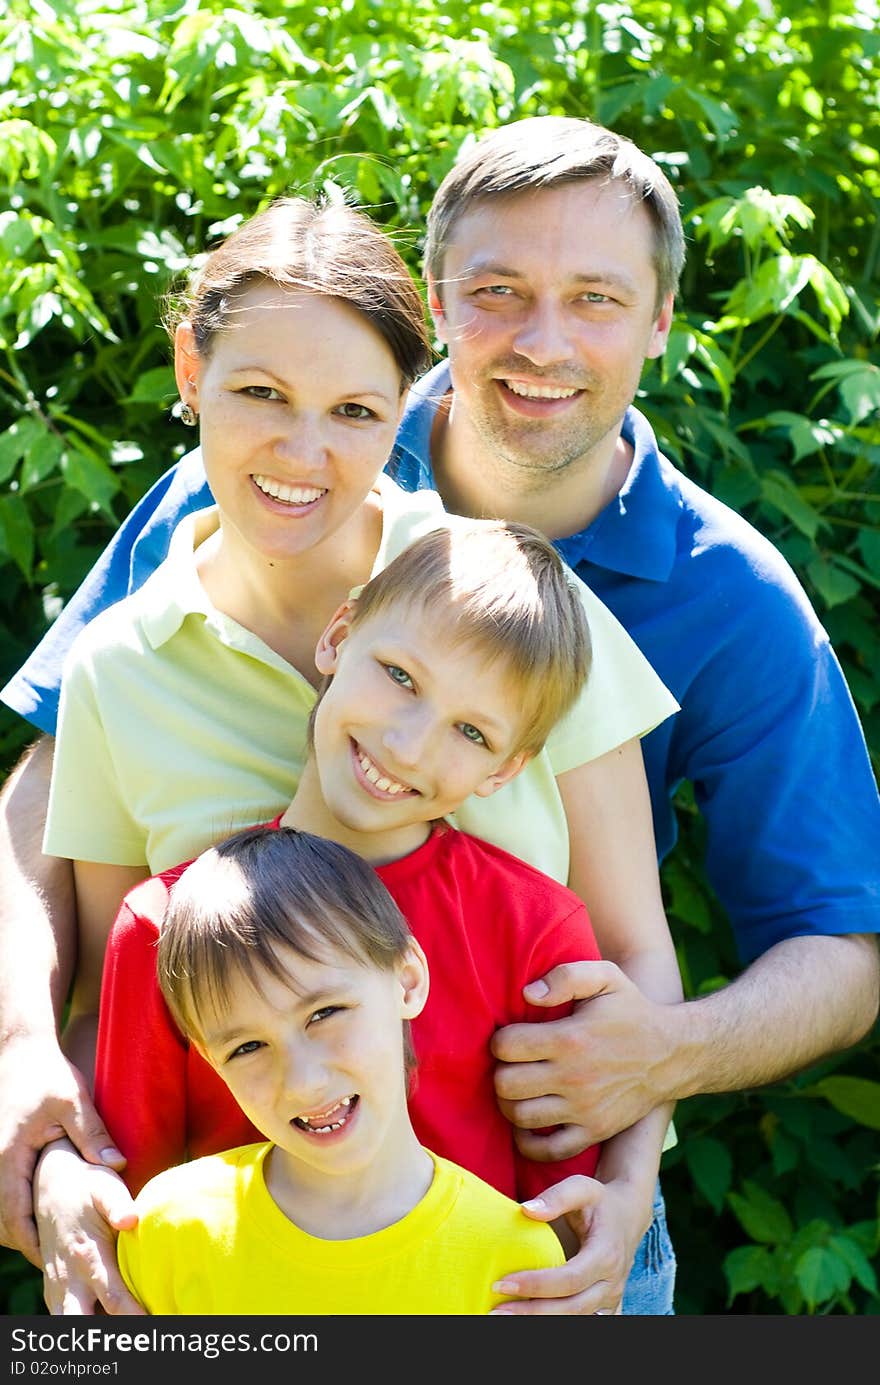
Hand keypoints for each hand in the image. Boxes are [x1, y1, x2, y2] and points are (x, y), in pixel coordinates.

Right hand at [0, 1034, 126, 1265]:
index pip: (15, 1217)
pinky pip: (2, 1195)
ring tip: (51, 1244)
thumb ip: (92, 1134)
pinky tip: (40, 1214)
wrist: (22, 1049)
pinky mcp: (0, 1154)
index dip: (33, 1243)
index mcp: (9, 1157)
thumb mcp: (72, 1100)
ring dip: (20, 1229)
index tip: (54, 1260)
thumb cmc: (47, 1072)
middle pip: (2, 1223)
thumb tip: (118, 1165)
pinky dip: (16, 1211)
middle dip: (26, 1243)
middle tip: (56, 1260)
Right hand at [34, 1140, 143, 1315]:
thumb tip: (132, 1219)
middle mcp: (70, 1278)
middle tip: (140, 1330)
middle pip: (84, 1323)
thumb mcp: (104, 1186)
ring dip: (93, 1330)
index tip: (156, 1321)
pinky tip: (106, 1319)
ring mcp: (59, 1285)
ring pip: (70, 1323)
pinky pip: (64, 1316)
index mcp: (88, 1256)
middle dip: (109, 1334)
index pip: (113, 1299)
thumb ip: (118, 1203)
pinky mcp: (54, 1288)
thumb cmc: (87, 1186)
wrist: (52, 1184)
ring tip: (126, 1329)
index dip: (134, 1316)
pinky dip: (82, 1322)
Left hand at [490, 1174, 635, 1314]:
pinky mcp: (607, 1307)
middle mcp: (612, 1282)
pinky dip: (557, 1320)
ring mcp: (611, 1298)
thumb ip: (555, 1197)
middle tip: (496, 1309)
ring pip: (577, 1319)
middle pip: (572, 1308)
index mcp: (606, 1254)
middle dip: (532, 1312)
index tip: (503, 1283)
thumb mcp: (581, 1187)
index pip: (569, 1279)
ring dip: (541, 1321)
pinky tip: (530, 1318)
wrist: (628, 1215)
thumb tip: (525, 1210)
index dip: (536, 1284)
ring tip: (506, 1315)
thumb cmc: (599, 1201)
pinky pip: (584, 1321)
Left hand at [491, 961, 673, 1156]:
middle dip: (500, 1071)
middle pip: (505, 1085)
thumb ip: (566, 976)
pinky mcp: (594, 1132)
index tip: (511, 1038)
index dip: (500, 1040)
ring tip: (519, 1088)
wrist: (671, 1053)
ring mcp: (583, 1109)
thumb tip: (528, 994)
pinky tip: (529, 1122)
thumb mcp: (606, 977)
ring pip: (520, 1117)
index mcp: (570, 1039)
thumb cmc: (632, 1011)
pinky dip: (528, 1142)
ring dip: (510, 1103)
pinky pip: (547, 1151)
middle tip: (512, 1064)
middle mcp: (574, 1078)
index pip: (505, 1046)